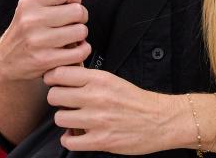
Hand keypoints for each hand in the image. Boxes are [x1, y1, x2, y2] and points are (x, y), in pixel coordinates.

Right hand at [0, 0, 92, 81]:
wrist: (7, 63)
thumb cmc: (29, 29)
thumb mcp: (41, 6)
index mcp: (30, 2)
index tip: (67, 6)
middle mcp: (31, 19)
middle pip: (78, 11)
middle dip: (79, 18)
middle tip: (69, 24)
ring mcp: (36, 41)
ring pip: (81, 31)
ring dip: (80, 36)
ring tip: (68, 38)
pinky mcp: (43, 60)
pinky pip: (80, 52)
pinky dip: (81, 52)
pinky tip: (70, 51)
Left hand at [44, 65, 177, 153]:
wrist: (162, 120)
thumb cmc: (138, 101)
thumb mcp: (115, 81)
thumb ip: (90, 80)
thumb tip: (64, 79)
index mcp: (101, 79)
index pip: (61, 74)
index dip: (53, 79)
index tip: (56, 83)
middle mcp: (97, 97)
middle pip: (54, 96)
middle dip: (58, 100)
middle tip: (67, 103)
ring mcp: (98, 120)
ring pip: (59, 119)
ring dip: (65, 120)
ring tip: (75, 120)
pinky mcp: (100, 140)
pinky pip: (69, 142)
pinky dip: (70, 140)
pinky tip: (77, 135)